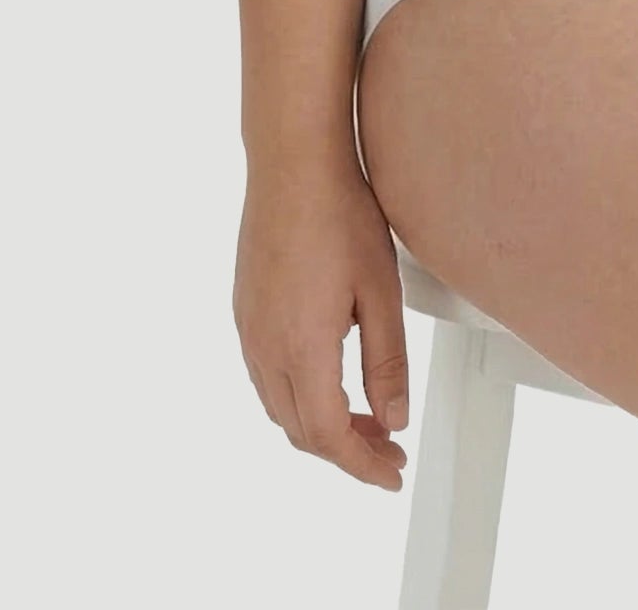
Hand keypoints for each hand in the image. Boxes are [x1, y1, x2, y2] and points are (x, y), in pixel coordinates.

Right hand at [233, 154, 411, 489]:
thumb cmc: (339, 214)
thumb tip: (392, 417)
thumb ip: (387, 362)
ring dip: (322, 425)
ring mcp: (248, 330)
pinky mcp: (245, 312)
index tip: (391, 473)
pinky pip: (267, 377)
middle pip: (301, 431)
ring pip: (280, 407)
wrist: (293, 163)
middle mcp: (265, 348)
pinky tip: (330, 380)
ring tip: (367, 418)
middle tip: (388, 448)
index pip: (329, 436)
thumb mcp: (381, 292)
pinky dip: (300, 397)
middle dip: (347, 450)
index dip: (363, 464)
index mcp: (301, 349)